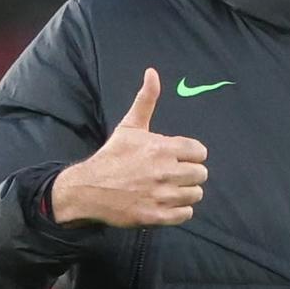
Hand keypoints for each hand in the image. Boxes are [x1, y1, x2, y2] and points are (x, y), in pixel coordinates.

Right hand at [50, 68, 207, 227]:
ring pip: (195, 194)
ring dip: (185, 192)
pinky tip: (166, 202)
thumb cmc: (112, 155)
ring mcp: (161, 195)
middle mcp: (165, 172)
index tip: (178, 158)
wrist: (89, 188)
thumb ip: (146, 99)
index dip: (191, 154)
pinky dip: (179, 210)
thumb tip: (152, 72)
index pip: (200, 152)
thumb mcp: (130, 125)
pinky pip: (186, 214)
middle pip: (201, 174)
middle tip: (173, 174)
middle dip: (189, 173)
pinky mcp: (156, 216)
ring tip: (169, 188)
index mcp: (163, 148)